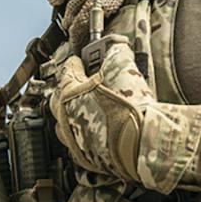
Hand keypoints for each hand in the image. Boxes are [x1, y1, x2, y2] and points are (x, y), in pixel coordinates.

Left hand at [49, 37, 155, 181]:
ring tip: (92, 108)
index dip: (78, 62)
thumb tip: (116, 43)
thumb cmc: (130, 108)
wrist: (141, 144)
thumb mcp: (124, 67)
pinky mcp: (84, 157)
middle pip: (60, 96)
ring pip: (65, 122)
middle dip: (71, 88)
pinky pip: (77, 142)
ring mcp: (72, 138)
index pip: (67, 69)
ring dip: (74, 113)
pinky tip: (98, 131)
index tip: (84, 60)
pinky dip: (84, 135)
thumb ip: (116, 50)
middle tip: (87, 83)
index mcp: (69, 91)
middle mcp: (65, 115)